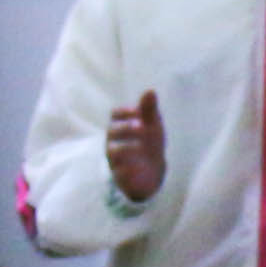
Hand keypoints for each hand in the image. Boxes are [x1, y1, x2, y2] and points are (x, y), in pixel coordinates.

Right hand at [108, 89, 169, 208]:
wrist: (151, 172)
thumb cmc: (149, 143)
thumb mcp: (152, 126)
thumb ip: (149, 110)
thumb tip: (151, 90)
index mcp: (120, 126)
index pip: (116, 114)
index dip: (126, 111)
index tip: (140, 112)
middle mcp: (114, 141)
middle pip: (113, 131)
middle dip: (127, 128)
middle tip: (142, 127)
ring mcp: (116, 159)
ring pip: (113, 152)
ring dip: (127, 147)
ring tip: (141, 147)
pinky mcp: (121, 176)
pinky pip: (120, 172)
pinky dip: (129, 168)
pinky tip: (140, 165)